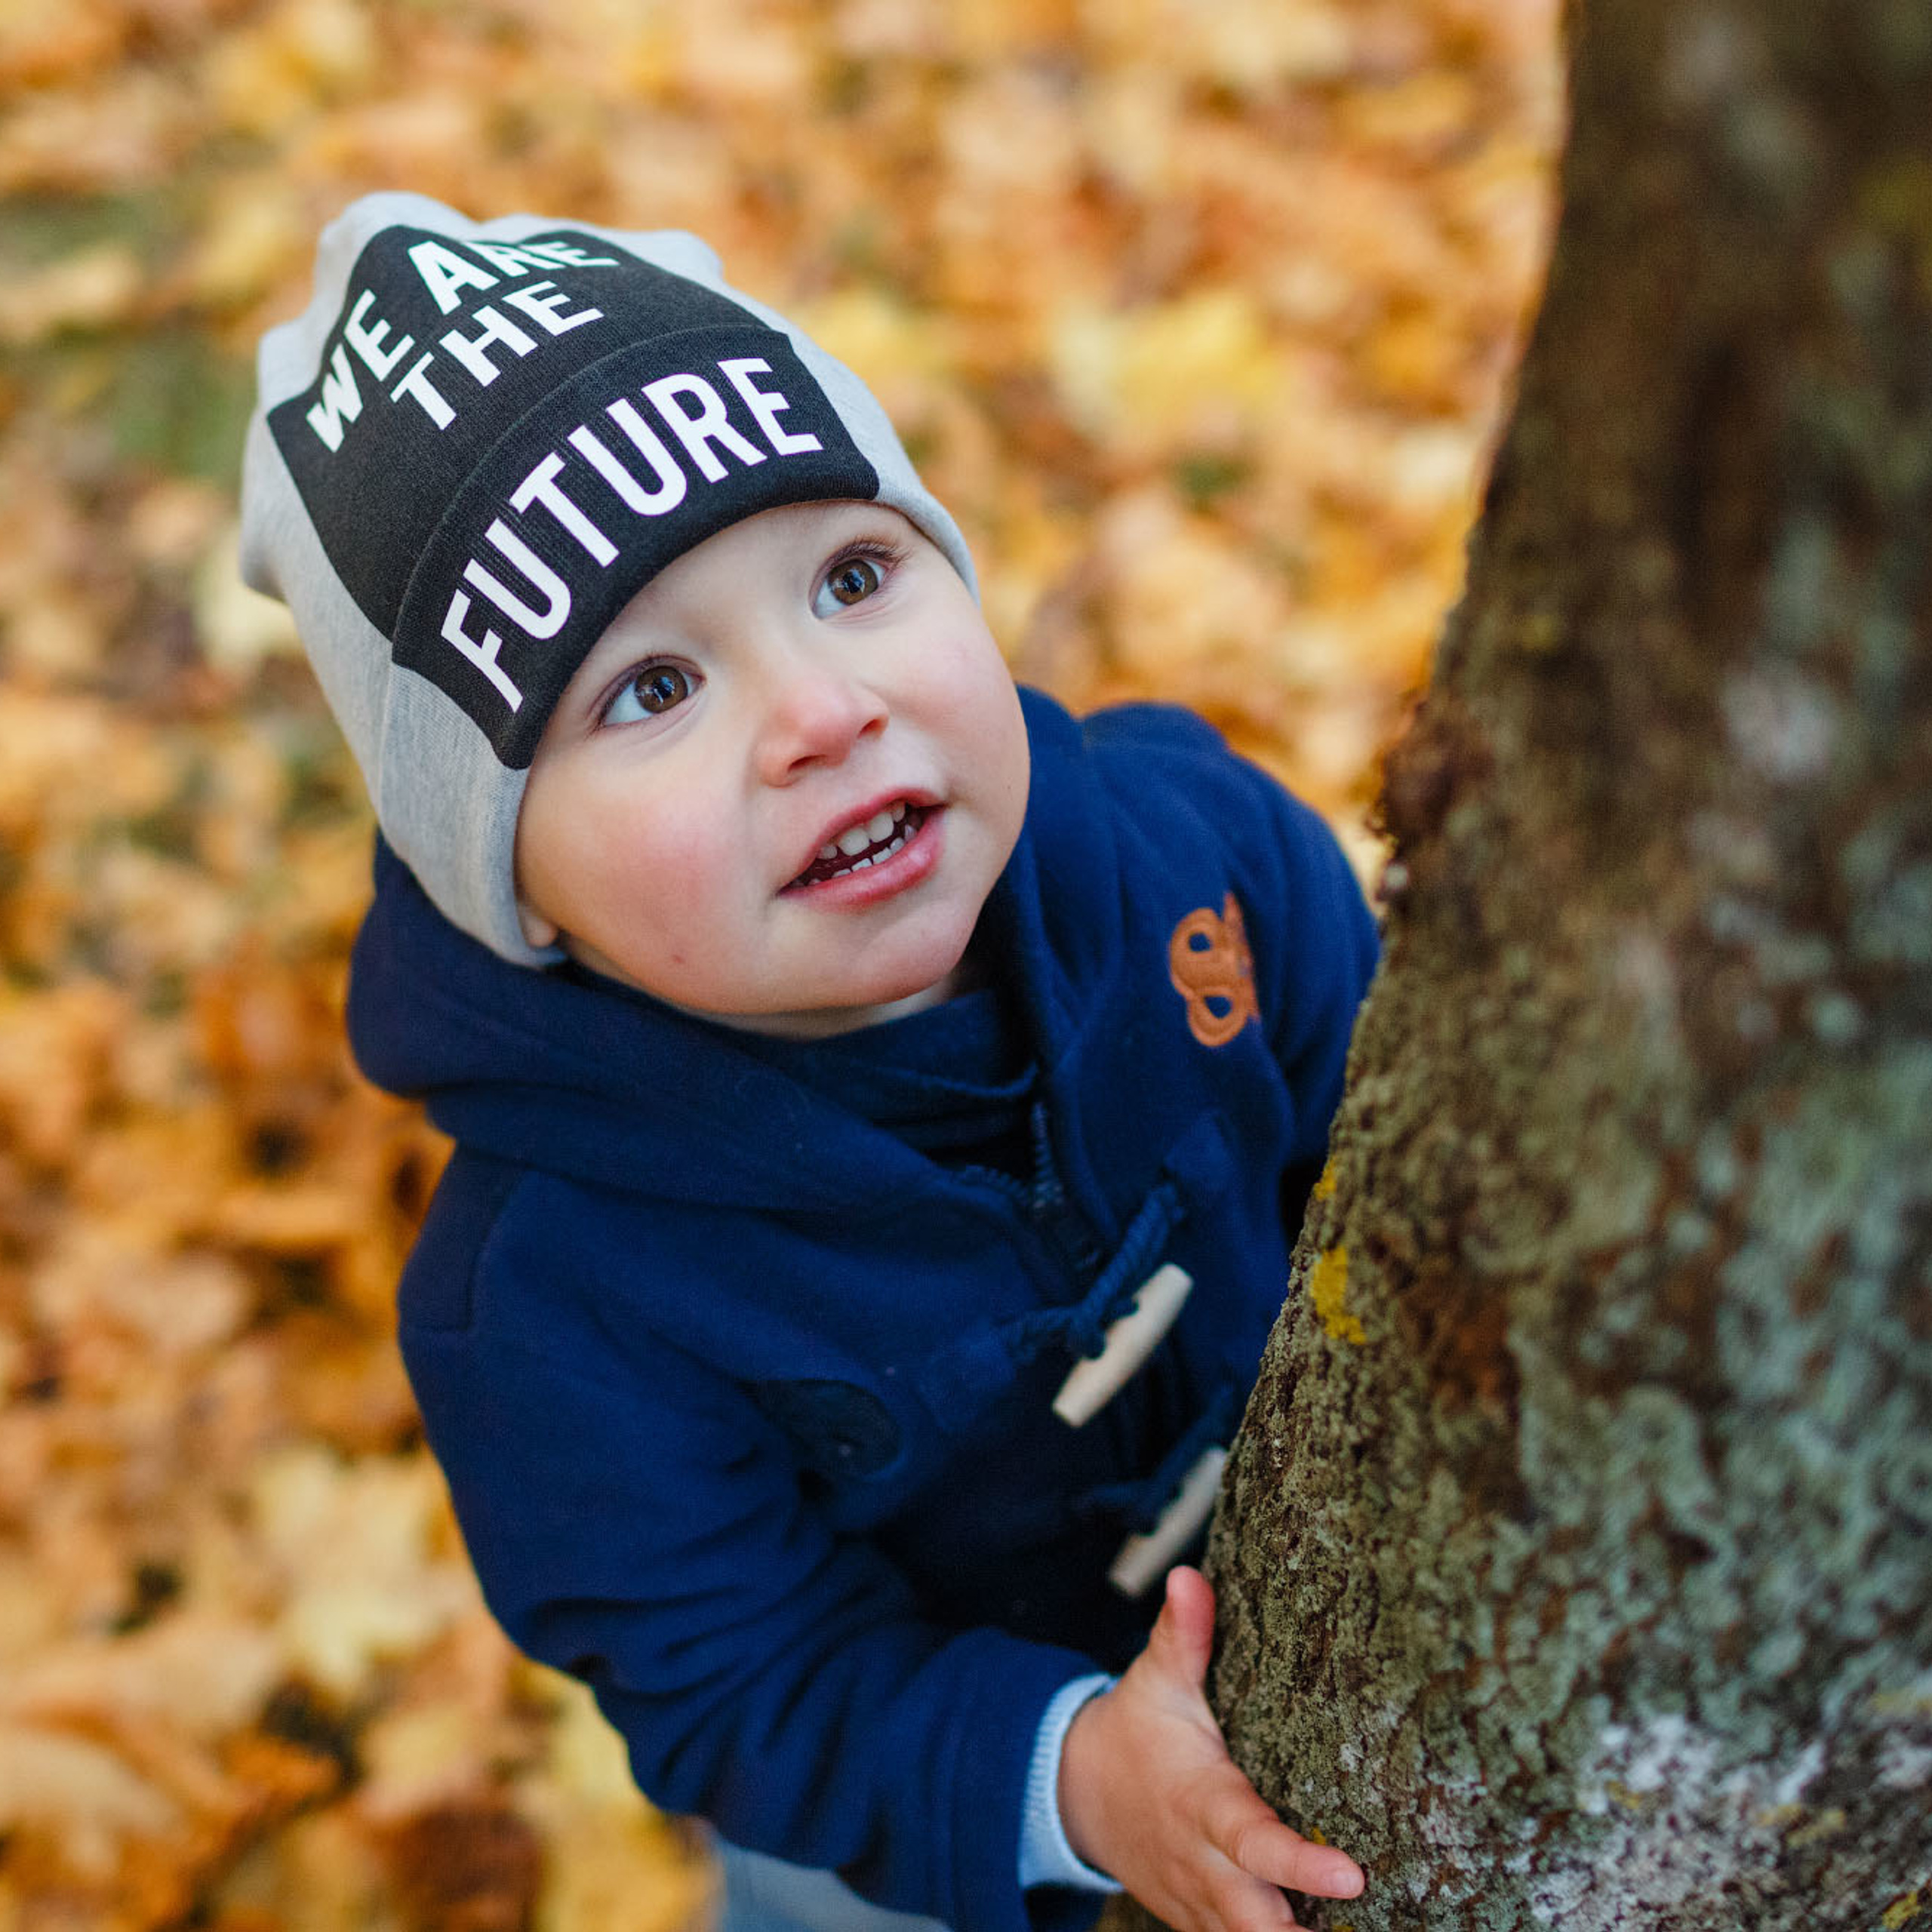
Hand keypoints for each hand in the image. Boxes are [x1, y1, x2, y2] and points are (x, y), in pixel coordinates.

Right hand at [1058, 1566, 1363, 1931]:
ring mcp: (1201, 1902)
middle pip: (1255, 1921)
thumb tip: (1189, 1576)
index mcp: (1201, 1802)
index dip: (1300, 1863)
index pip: (1253, 1840)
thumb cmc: (1135, 1732)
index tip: (1351, 1872)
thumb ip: (1182, 1634)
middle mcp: (1203, 1863)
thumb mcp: (1157, 1680)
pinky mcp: (1202, 1921)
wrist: (1079, 1794)